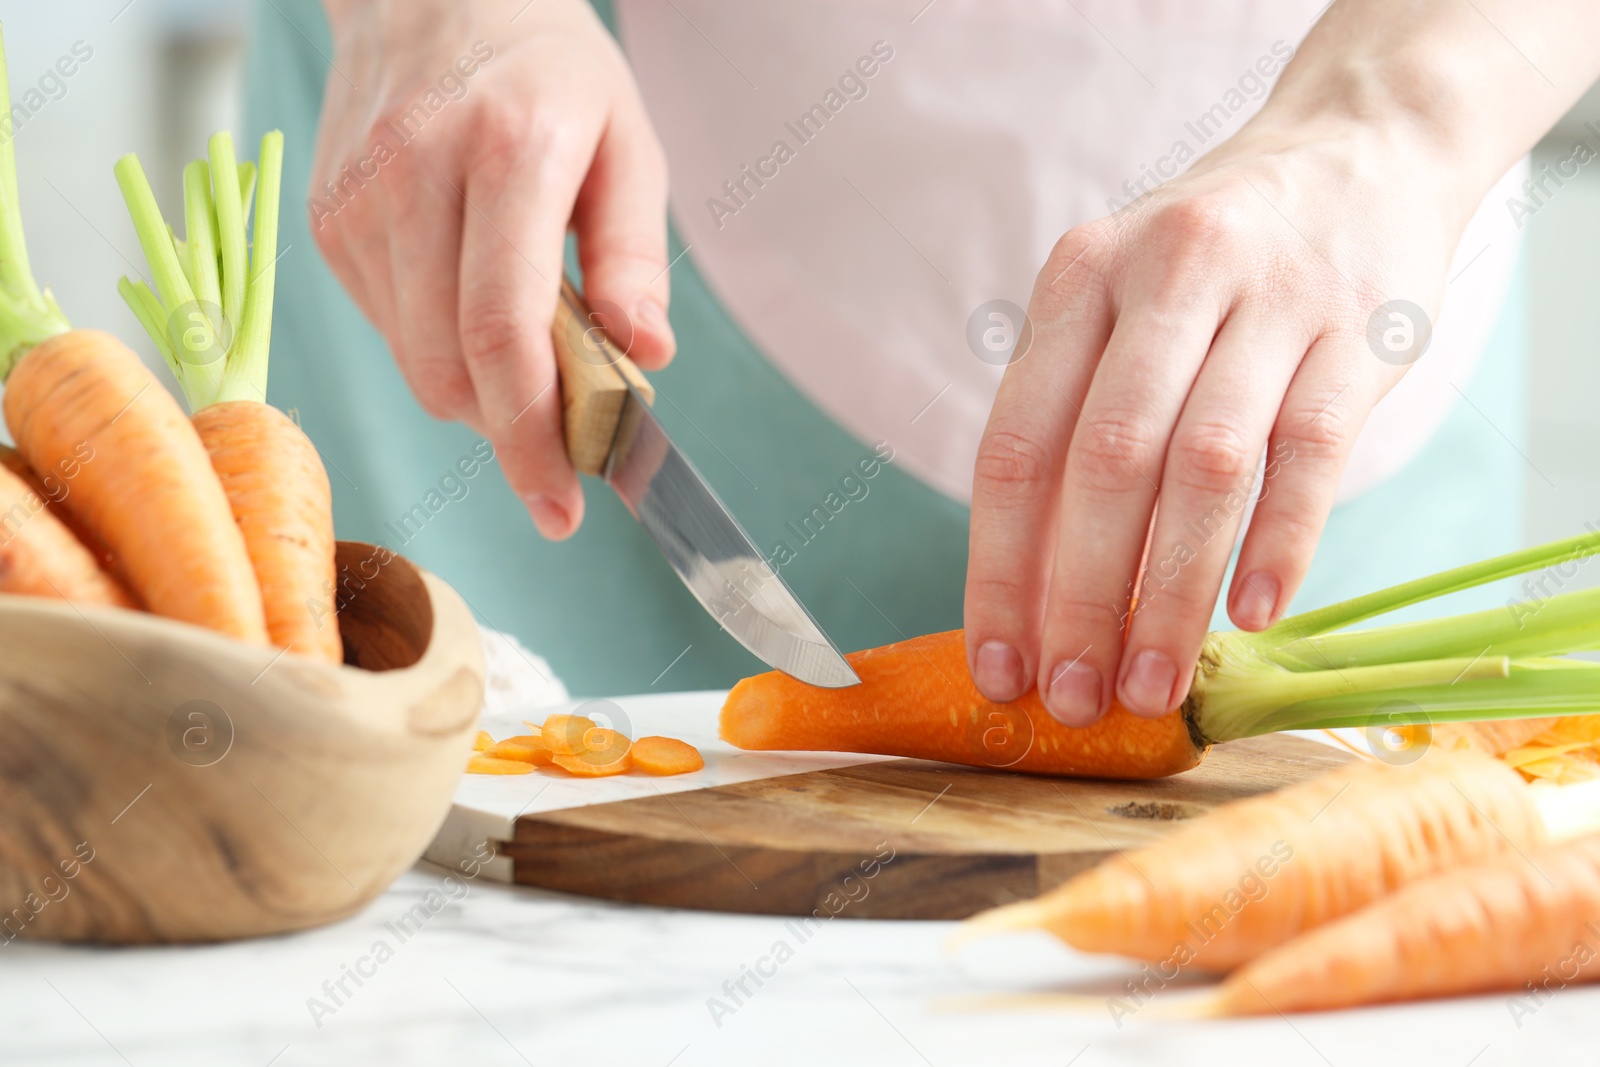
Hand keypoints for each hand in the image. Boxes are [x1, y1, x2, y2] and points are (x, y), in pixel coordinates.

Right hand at [311, 0, 673, 538]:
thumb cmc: (547, 70)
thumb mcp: (626, 141)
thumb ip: (635, 254)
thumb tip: (645, 356)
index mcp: (506, 152)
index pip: (502, 333)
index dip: (533, 437)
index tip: (563, 505)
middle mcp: (414, 178)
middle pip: (448, 371)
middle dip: (511, 434)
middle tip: (565, 446)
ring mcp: (357, 205)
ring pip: (416, 365)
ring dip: (480, 393)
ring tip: (528, 350)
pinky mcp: (328, 226)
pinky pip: (391, 333)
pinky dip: (441, 350)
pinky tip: (471, 302)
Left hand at [964, 0, 1599, 724]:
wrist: (1358, 151)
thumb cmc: (1210, 265)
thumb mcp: (1118, 304)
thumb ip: (1075, 419)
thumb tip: (1035, 591)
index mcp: (1077, 281)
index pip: (1015, 447)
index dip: (999, 571)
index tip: (998, 668)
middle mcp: (1163, 279)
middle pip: (1103, 465)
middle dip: (1080, 599)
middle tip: (1075, 698)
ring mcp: (1267, 301)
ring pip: (1204, 469)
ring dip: (1172, 593)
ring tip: (1150, 685)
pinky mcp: (1356, 334)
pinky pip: (1310, 455)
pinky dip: (1278, 543)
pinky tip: (1250, 616)